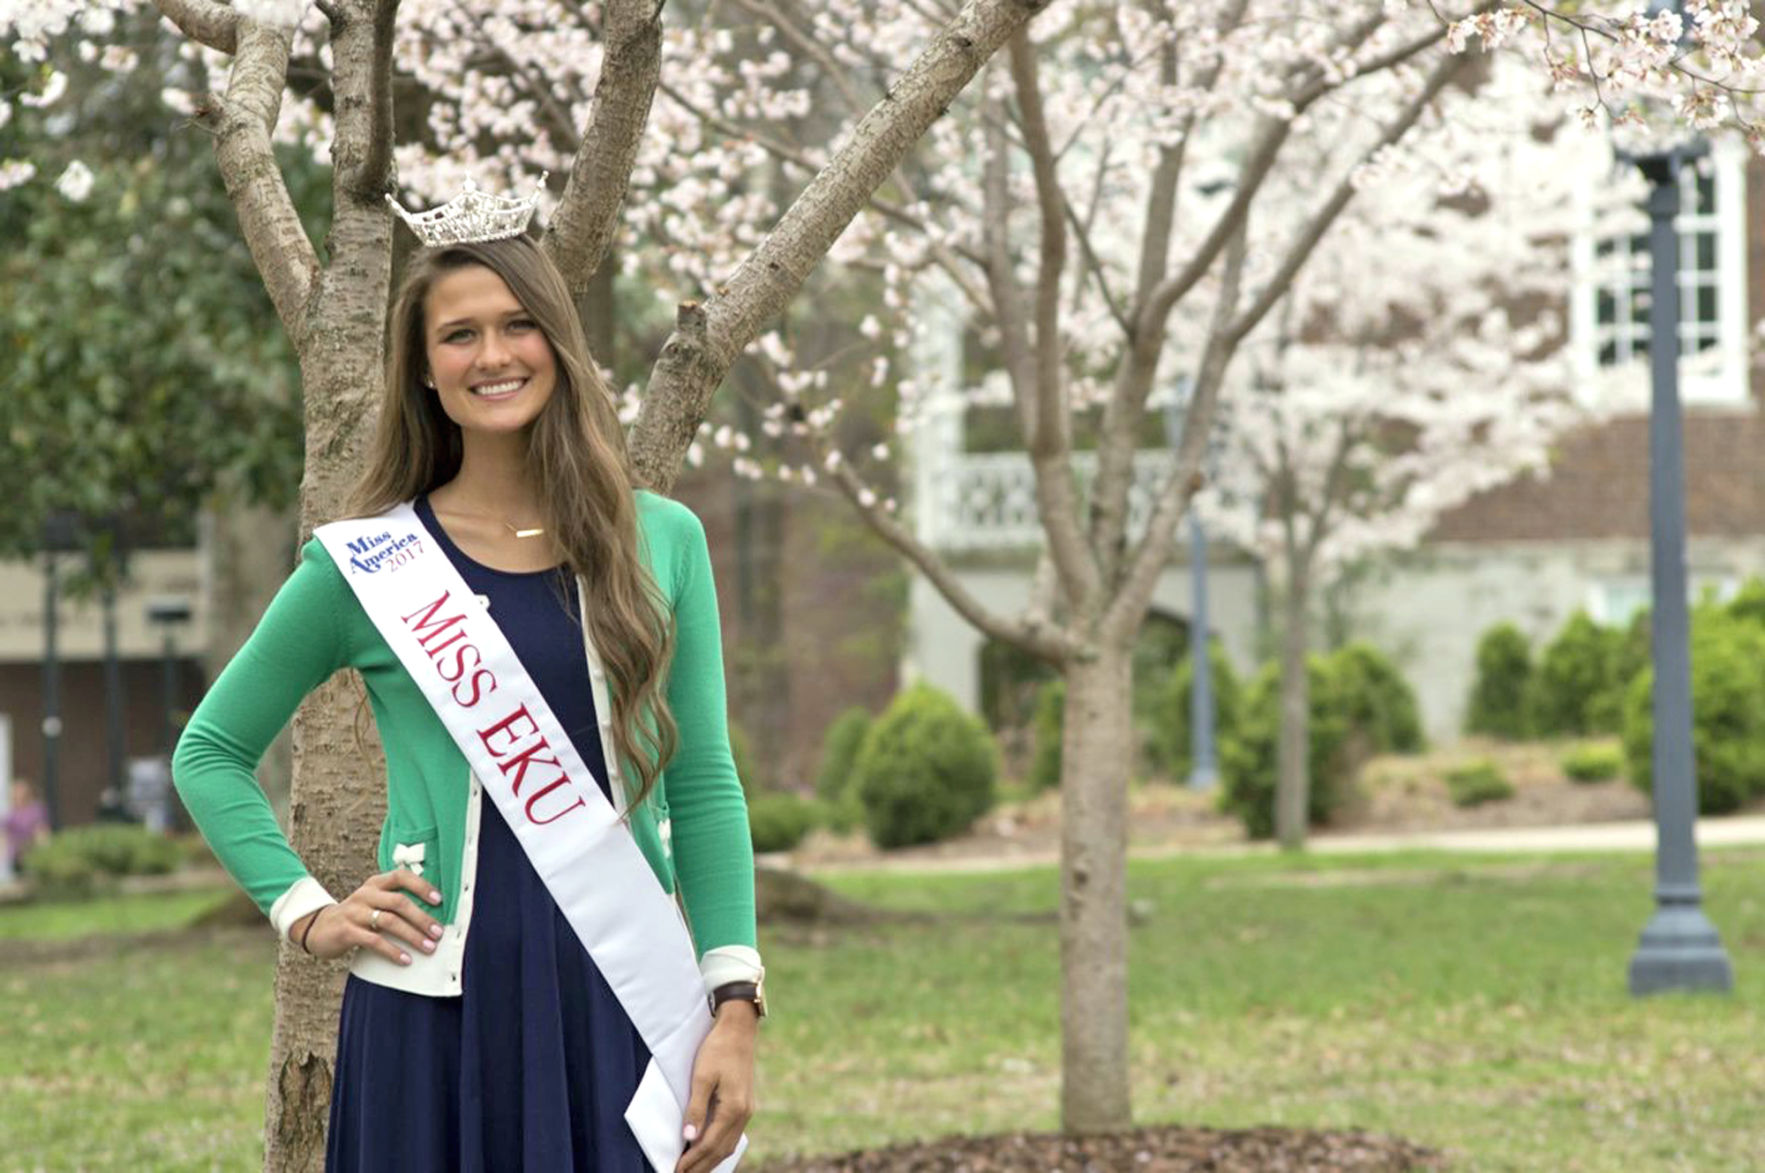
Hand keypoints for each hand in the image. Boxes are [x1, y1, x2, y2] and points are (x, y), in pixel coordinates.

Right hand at [292, 870, 444, 965]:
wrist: (318, 928)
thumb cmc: (356, 916)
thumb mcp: (373, 902)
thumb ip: (394, 903)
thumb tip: (431, 916)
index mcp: (375, 883)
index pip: (401, 876)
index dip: (421, 886)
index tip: (439, 900)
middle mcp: (365, 894)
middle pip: (399, 902)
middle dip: (422, 918)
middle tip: (438, 932)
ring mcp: (355, 912)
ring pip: (389, 921)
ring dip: (412, 935)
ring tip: (428, 947)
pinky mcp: (346, 931)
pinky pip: (374, 941)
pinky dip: (393, 951)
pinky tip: (405, 959)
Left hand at [676, 1003, 757, 1172]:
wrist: (739, 1030)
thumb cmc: (718, 1049)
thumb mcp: (701, 1077)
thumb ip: (696, 1109)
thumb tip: (689, 1139)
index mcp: (733, 1108)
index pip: (709, 1144)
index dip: (692, 1160)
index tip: (677, 1170)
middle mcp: (744, 1113)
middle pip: (721, 1150)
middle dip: (701, 1166)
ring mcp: (747, 1110)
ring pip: (729, 1144)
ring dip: (711, 1159)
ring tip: (694, 1169)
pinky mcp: (745, 1104)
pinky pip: (732, 1134)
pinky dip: (719, 1147)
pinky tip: (709, 1149)